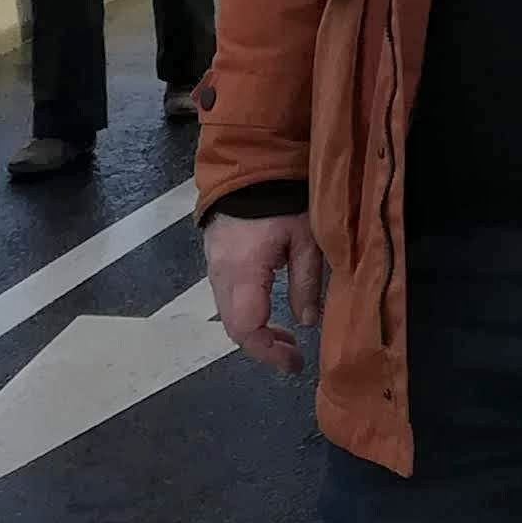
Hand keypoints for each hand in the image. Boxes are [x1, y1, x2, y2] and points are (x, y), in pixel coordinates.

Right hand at [205, 210, 326, 374]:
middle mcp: (220, 275)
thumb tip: (308, 322)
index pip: (247, 328)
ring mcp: (213, 265)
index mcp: (242, 273)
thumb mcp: (306, 238)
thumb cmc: (282, 198)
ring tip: (285, 335)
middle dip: (263, 345)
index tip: (294, 362)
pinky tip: (268, 308)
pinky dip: (247, 310)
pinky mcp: (215, 255)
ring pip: (229, 312)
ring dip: (255, 329)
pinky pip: (227, 295)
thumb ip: (306, 282)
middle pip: (234, 325)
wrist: (249, 160)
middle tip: (292, 353)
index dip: (268, 351)